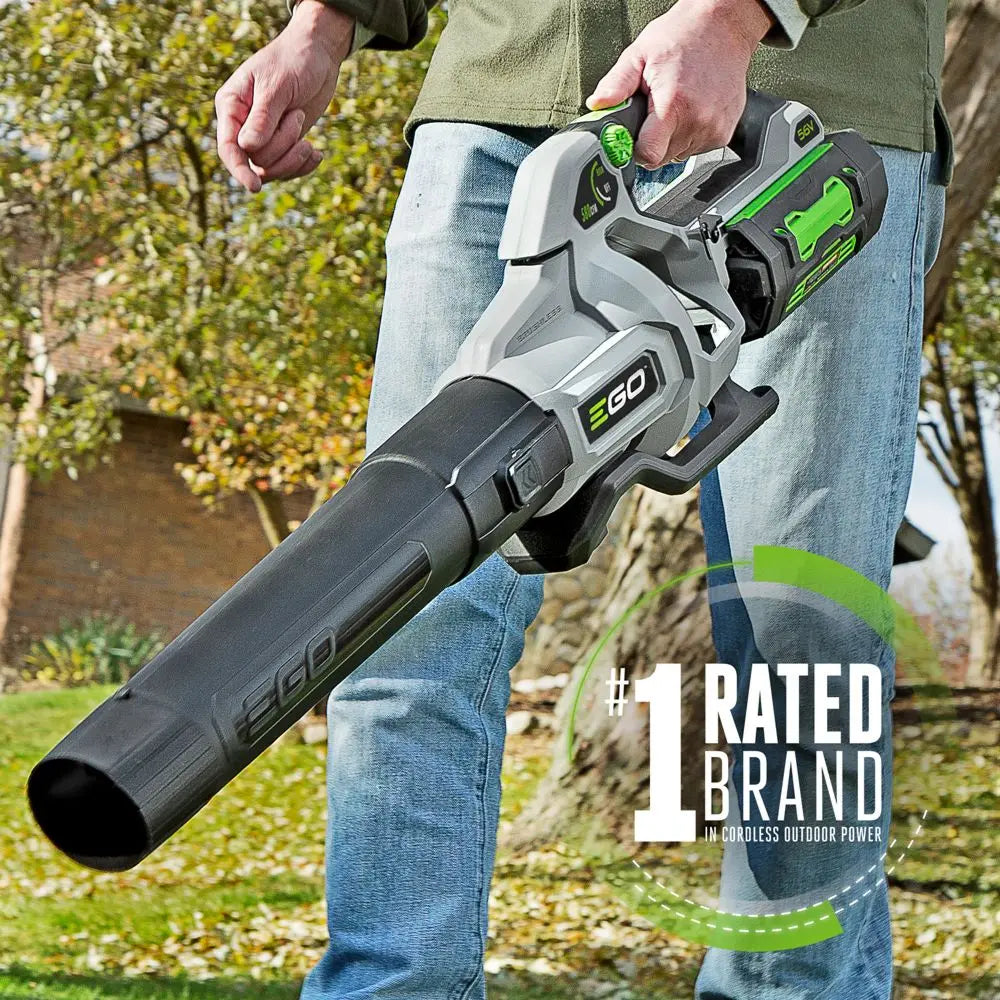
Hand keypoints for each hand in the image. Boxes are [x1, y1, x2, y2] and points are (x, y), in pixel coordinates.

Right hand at [215, 0, 354, 191]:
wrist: (317, 56)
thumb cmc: (294, 61)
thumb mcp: (278, 86)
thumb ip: (263, 117)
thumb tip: (248, 148)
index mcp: (232, 105)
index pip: (228, 147)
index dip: (239, 169)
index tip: (254, 187)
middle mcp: (243, 125)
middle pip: (257, 159)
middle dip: (283, 145)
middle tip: (298, 116)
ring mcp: (264, 137)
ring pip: (272, 169)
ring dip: (294, 158)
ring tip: (307, 135)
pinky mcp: (283, 144)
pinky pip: (288, 169)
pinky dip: (304, 165)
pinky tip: (317, 153)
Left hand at [587, 0, 773, 167]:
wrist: (722, 25)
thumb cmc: (683, 36)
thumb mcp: (639, 54)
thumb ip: (616, 84)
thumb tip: (597, 105)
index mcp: (674, 105)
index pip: (648, 156)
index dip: (635, 151)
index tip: (632, 138)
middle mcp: (697, 121)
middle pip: (662, 157)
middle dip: (653, 140)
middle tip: (655, 111)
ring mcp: (714, 129)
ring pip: (678, 154)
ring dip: (672, 137)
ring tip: (676, 106)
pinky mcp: (724, 133)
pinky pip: (697, 148)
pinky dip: (690, 134)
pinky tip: (692, 109)